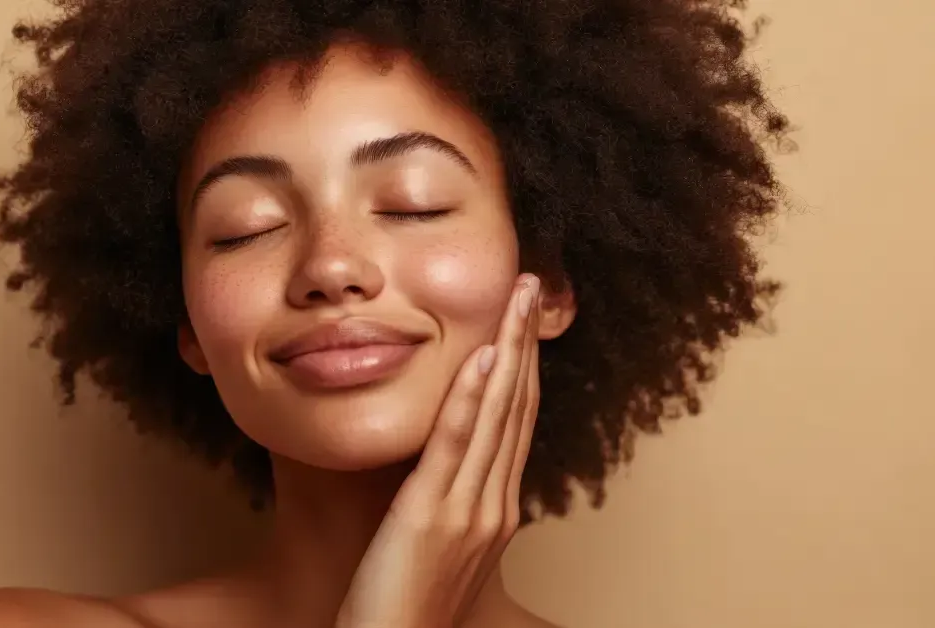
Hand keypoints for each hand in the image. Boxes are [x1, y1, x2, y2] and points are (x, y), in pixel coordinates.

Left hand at [335, 274, 542, 627]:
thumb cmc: (404, 603)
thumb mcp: (438, 543)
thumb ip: (450, 498)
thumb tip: (447, 461)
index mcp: (497, 508)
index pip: (517, 421)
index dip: (523, 363)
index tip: (524, 318)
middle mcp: (495, 504)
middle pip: (518, 407)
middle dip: (524, 341)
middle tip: (530, 285)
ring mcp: (469, 510)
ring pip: (497, 415)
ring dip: (508, 350)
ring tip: (516, 299)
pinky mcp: (432, 514)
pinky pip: (456, 446)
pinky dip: (471, 398)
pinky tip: (482, 359)